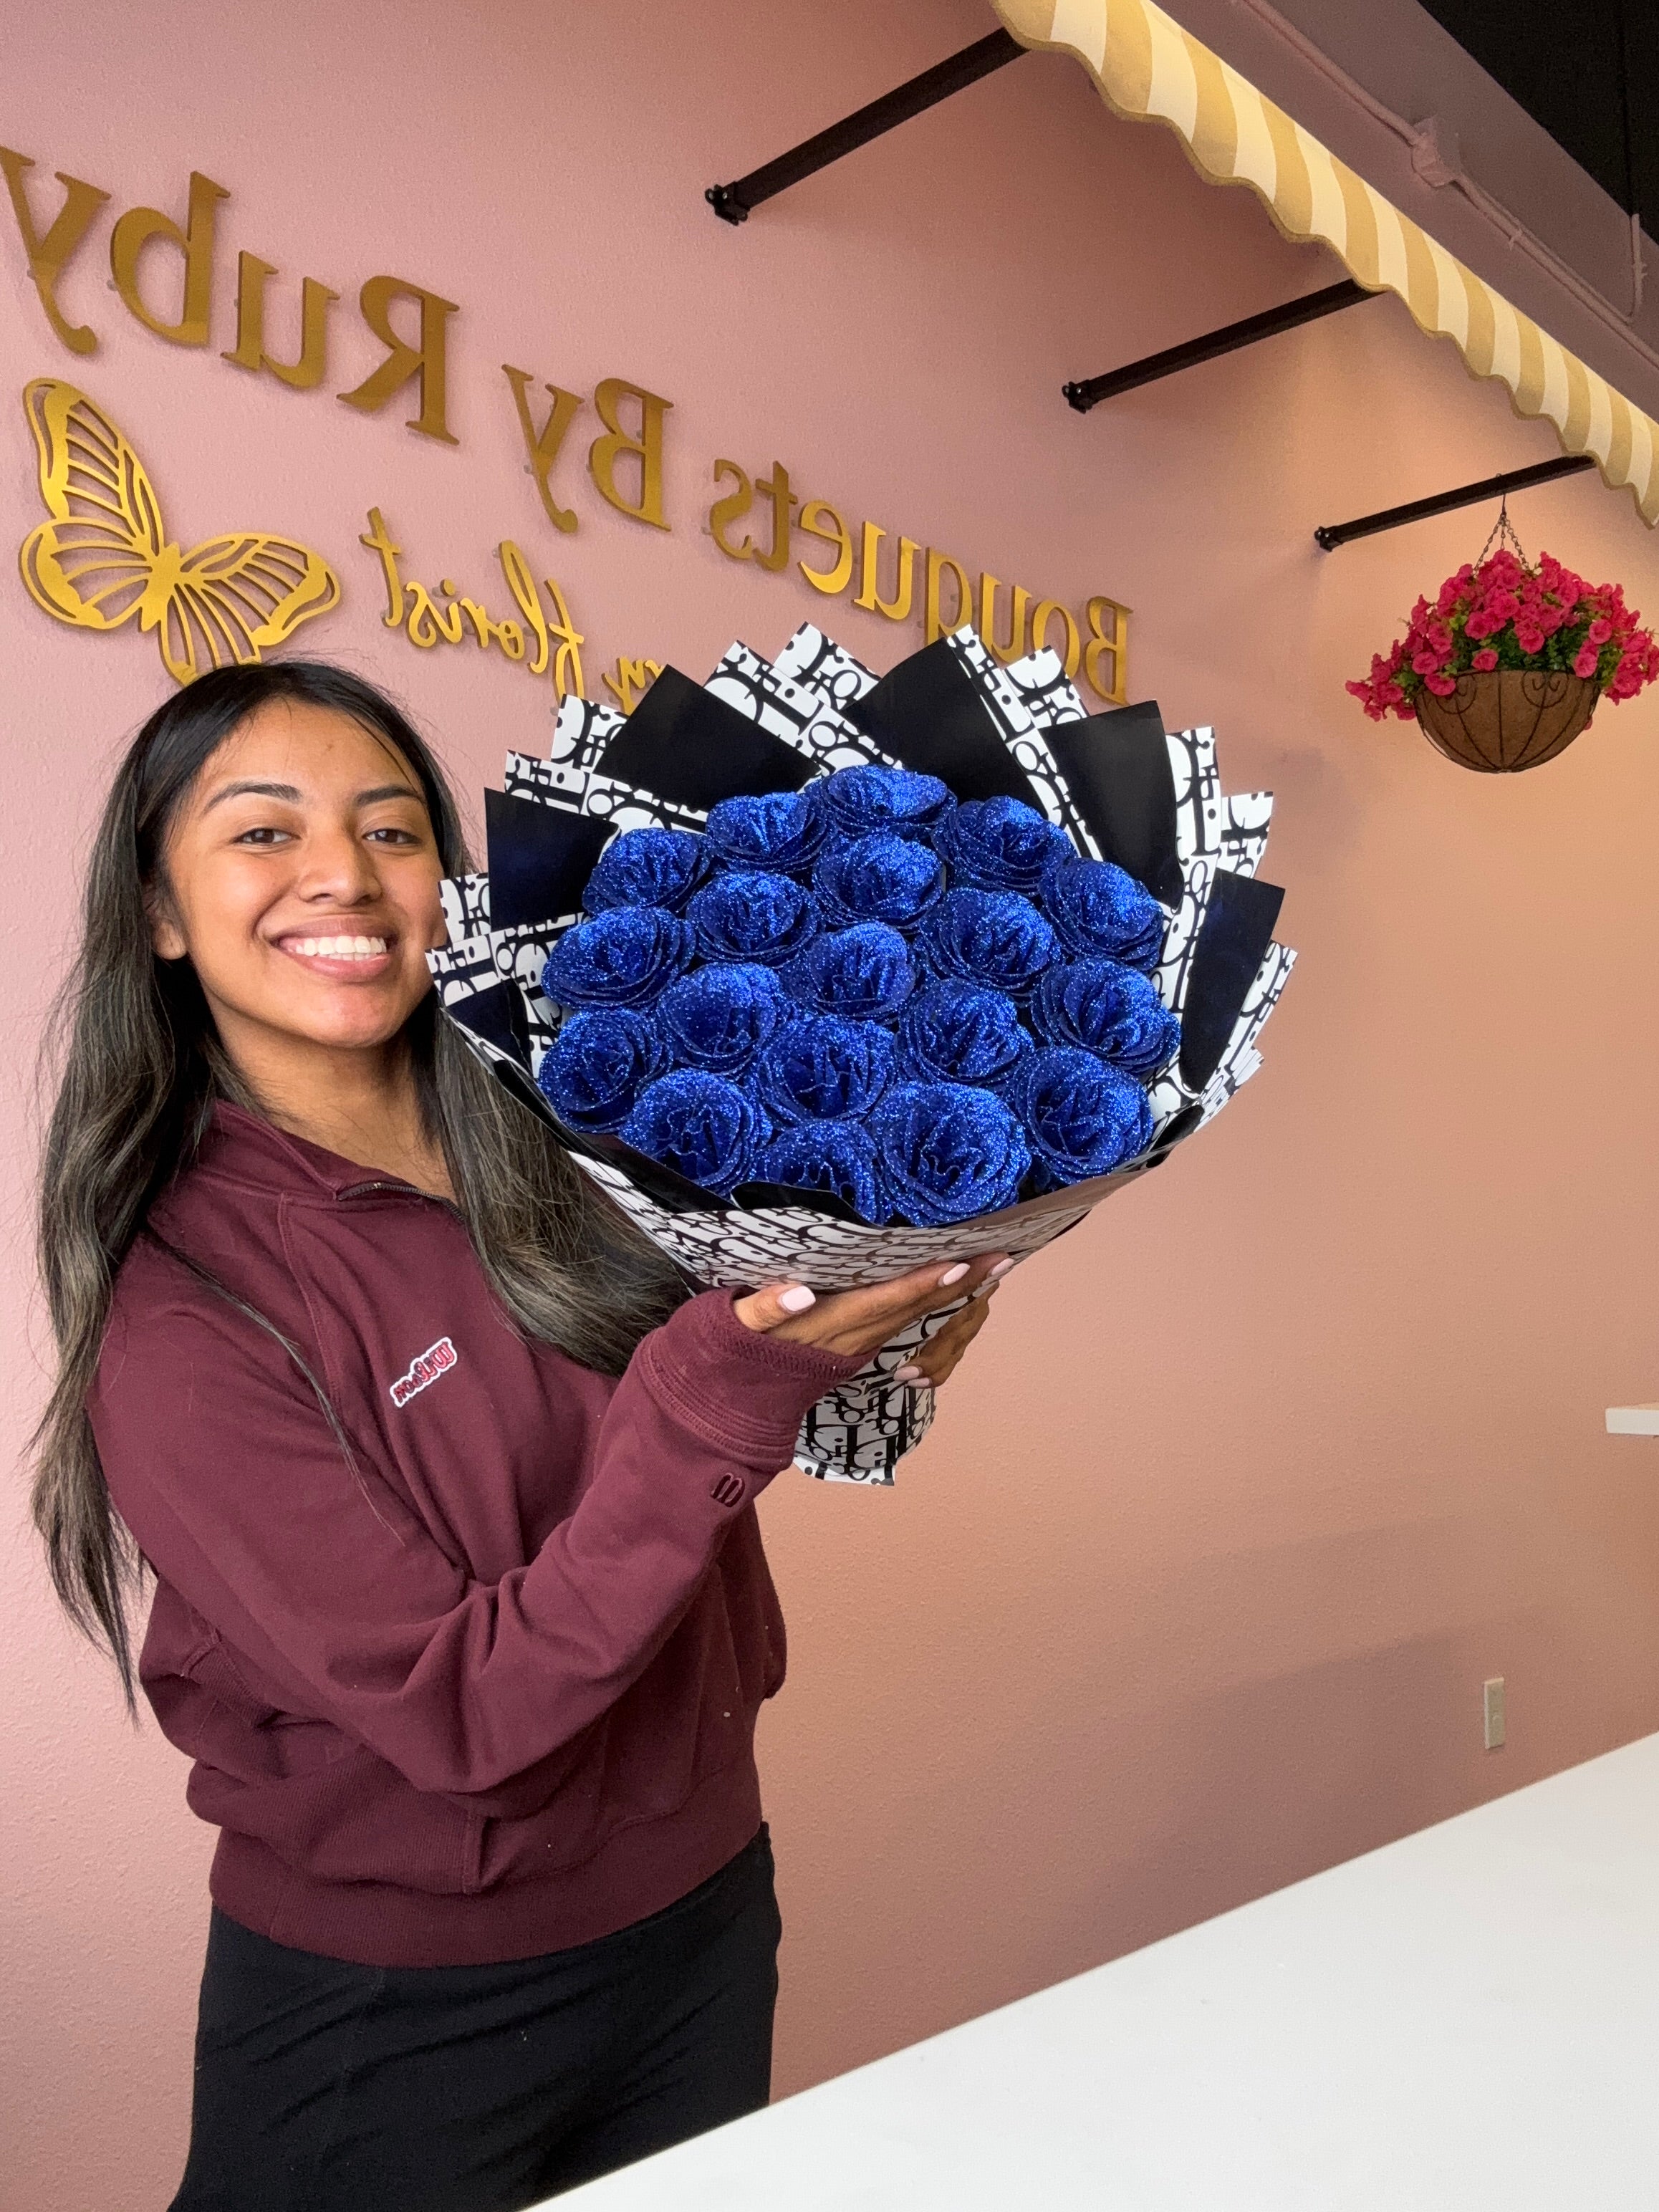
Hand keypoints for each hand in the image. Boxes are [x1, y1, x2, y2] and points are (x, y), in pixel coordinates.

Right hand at [734, 1252, 1010, 1370]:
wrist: (735, 1394)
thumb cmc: (734, 1347)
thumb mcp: (739, 1325)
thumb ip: (765, 1308)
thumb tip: (798, 1292)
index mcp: (829, 1326)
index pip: (884, 1302)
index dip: (922, 1284)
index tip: (959, 1264)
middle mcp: (854, 1338)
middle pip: (916, 1309)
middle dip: (959, 1286)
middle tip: (1001, 1259)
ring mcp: (861, 1345)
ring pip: (918, 1320)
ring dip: (958, 1298)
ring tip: (993, 1271)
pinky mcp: (861, 1345)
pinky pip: (908, 1326)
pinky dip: (938, 1308)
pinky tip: (960, 1289)